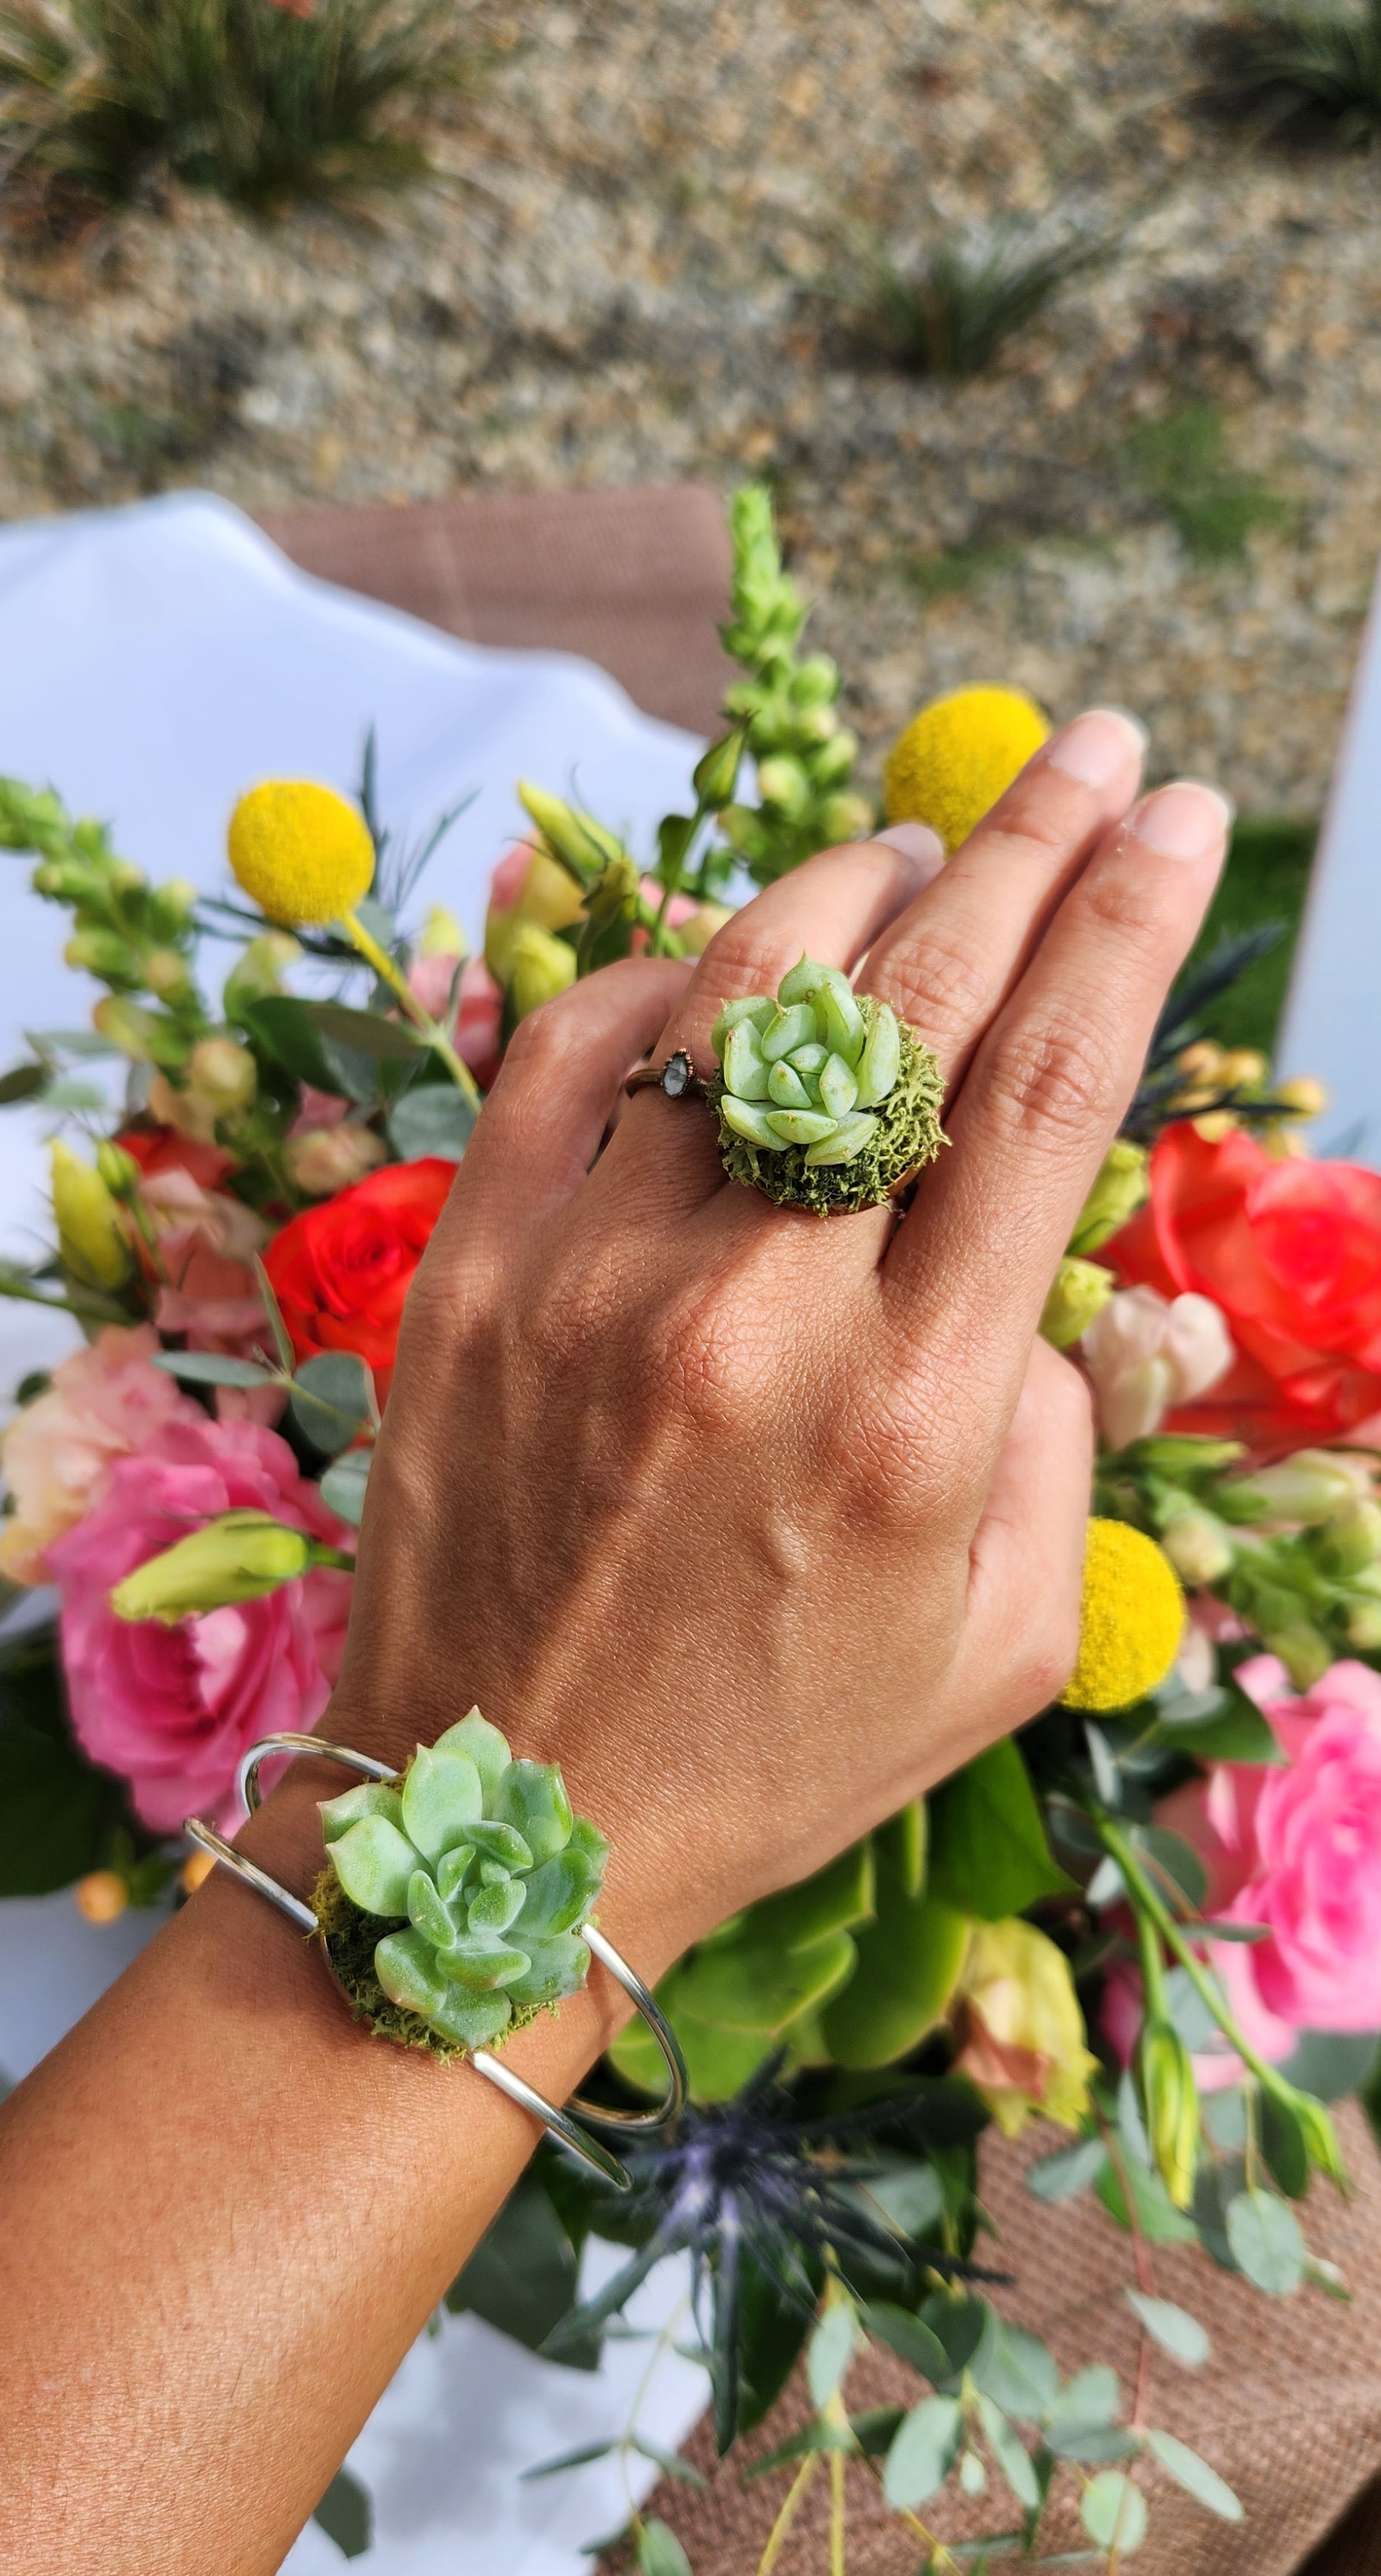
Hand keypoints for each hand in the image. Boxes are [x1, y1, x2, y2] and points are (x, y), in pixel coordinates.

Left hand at [311, 712, 1227, 1983]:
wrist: (509, 1823)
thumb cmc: (779, 1742)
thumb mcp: (1003, 1640)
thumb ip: (1063, 1428)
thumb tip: (1043, 1254)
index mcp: (917, 1411)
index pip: (1049, 1088)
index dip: (1130, 919)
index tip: (1179, 814)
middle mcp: (755, 1314)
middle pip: (921, 997)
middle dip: (1031, 842)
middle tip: (1090, 752)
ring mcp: (590, 1275)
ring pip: (741, 984)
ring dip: (856, 880)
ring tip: (925, 845)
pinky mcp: (468, 1267)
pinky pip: (575, 1042)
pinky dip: (670, 972)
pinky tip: (736, 964)